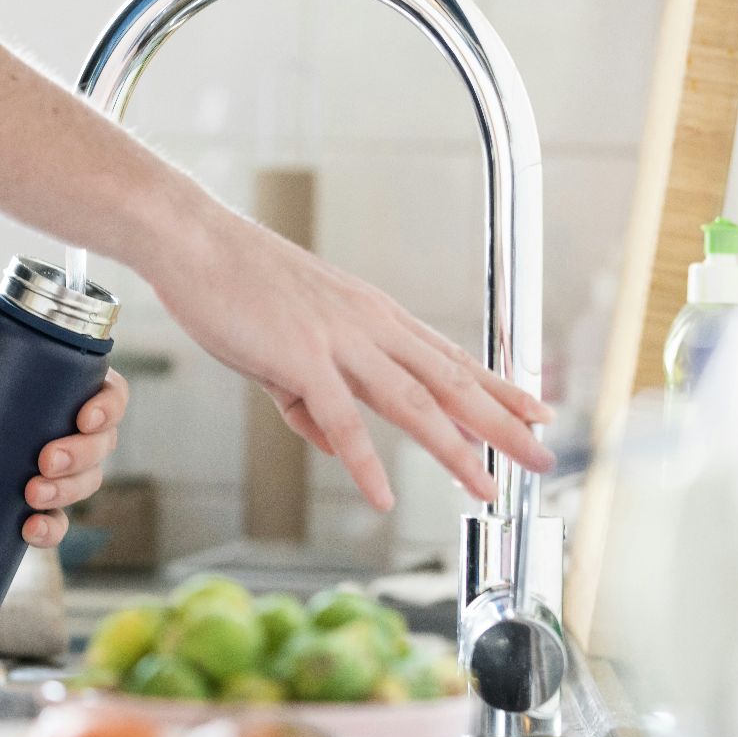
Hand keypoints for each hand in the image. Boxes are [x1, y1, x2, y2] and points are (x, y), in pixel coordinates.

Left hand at [0, 330, 129, 548]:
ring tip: (31, 495)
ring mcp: (35, 469)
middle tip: (45, 460)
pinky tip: (29, 530)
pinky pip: (50, 523)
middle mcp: (50, 426)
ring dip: (70, 492)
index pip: (102, 389)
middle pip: (100, 444)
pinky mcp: (12, 506)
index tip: (85, 417)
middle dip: (84, 456)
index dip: (109, 405)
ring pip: (83, 484)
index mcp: (45, 384)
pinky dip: (49, 530)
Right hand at [153, 204, 554, 510]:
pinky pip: (341, 420)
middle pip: (451, 381)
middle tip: (543, 455)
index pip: (449, 356)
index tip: (536, 409)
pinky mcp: (300, 357)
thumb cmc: (234, 283)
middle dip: (503, 423)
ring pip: (413, 403)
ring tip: (486, 487)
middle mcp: (370, 325)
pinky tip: (383, 495)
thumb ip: (310, 399)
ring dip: (455, 449)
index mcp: (372, 315)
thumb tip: (332, 445)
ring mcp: (339, 340)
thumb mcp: (284, 344)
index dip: (498, 387)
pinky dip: (364, 461)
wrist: (194, 241)